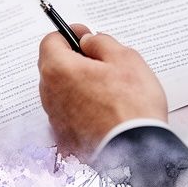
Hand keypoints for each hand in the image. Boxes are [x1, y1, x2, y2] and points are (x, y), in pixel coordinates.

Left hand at [38, 24, 167, 157]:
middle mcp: (50, 95)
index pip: (50, 41)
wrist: (137, 152)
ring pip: (61, 91)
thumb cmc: (132, 106)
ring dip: (77, 83)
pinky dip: (81, 106)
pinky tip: (104, 109)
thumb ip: (101, 43)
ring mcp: (56, 119)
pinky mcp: (65, 138)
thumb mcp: (125, 58)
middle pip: (53, 66)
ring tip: (107, 86)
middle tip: (100, 59)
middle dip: (73, 58)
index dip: (69, 34)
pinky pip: (69, 113)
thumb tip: (88, 42)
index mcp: (59, 70)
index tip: (85, 34)